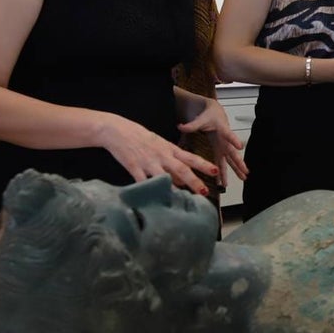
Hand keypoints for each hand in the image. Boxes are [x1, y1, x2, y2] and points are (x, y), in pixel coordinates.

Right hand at [98, 114, 219, 196]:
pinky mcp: (134, 167)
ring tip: (182, 200)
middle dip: (194, 181)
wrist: (117, 131)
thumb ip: (171, 161)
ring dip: (173, 189)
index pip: (190, 157)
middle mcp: (162, 156)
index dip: (204, 164)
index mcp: (169, 149)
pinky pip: (143, 182)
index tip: (215, 171)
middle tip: (204, 191)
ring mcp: (148, 162)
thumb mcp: (159, 145)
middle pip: (181, 169)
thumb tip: (182, 180)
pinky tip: (154, 201)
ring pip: (164, 177)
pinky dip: (149, 191)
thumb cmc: (140, 138)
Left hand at [178, 99, 246, 187]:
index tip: (239, 146)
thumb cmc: (211, 114)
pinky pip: (223, 162)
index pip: (229, 134)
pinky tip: (224, 182)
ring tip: (243, 178)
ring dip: (236, 169)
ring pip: (231, 159)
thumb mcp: (201, 118)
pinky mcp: (220, 150)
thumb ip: (192, 125)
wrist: (215, 112)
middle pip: (233, 152)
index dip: (234, 140)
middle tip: (245, 170)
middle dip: (239, 162)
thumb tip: (181, 127)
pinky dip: (224, 172)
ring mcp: (224, 146)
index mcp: (222, 129)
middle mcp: (225, 140)